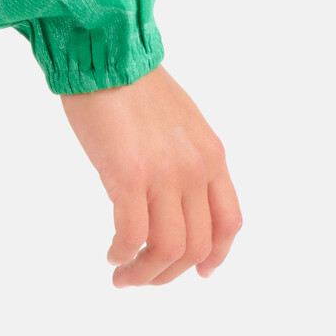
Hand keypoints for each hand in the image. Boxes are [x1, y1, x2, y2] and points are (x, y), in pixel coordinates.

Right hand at [61, 66, 240, 284]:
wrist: (106, 56)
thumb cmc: (131, 85)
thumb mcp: (180, 123)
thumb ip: (186, 159)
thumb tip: (174, 196)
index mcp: (212, 157)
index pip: (229, 222)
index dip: (215, 256)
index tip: (197, 272)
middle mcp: (196, 169)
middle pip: (197, 245)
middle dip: (169, 273)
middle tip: (141, 279)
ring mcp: (165, 174)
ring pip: (168, 249)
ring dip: (145, 273)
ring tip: (123, 275)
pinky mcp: (128, 175)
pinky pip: (133, 235)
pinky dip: (123, 255)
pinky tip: (111, 254)